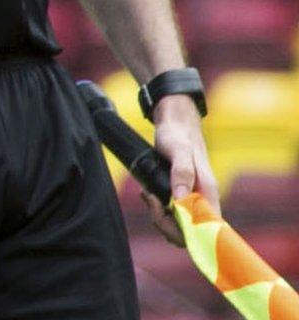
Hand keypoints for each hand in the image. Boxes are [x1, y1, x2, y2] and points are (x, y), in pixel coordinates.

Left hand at [144, 96, 217, 246]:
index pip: (206, 232)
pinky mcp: (183, 196)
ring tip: (147, 195)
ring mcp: (193, 199)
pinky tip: (148, 194)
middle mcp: (204, 200)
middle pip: (189, 233)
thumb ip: (182, 172)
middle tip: (150, 200)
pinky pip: (173, 214)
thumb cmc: (178, 134)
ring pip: (179, 225)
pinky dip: (159, 209)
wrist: (175, 122)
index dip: (184, 233)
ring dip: (160, 216)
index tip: (163, 212)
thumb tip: (181, 199)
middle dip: (165, 223)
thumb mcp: (178, 150)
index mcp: (208, 194)